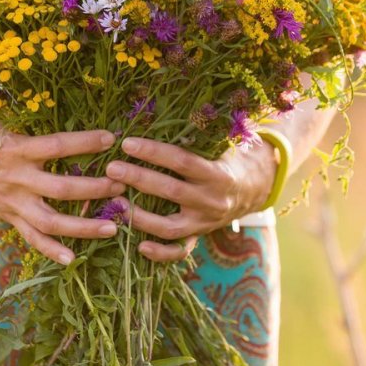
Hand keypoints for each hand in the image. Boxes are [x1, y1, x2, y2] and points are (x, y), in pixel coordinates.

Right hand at [0, 116, 125, 264]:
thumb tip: (64, 124)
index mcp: (15, 150)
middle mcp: (16, 180)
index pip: (57, 147)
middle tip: (123, 184)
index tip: (112, 138)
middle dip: (95, 188)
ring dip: (84, 227)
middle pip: (61, 190)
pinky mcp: (7, 217)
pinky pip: (31, 239)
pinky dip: (51, 251)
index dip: (85, 142)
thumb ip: (30, 129)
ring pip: (51, 222)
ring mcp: (12, 202)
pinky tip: (73, 259)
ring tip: (114, 227)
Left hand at [103, 136, 278, 261]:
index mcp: (218, 174)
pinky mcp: (199, 237)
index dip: (154, 152)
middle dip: (138, 179)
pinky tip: (139, 246)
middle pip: (170, 191)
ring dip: (139, 217)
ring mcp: (204, 223)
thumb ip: (200, 134)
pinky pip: (179, 251)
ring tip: (113, 203)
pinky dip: (160, 252)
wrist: (254, 190)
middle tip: (111, 168)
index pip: (182, 161)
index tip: (127, 143)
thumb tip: (166, 112)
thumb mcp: (223, 143)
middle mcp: (211, 200)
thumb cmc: (229, 159)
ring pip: (169, 226)